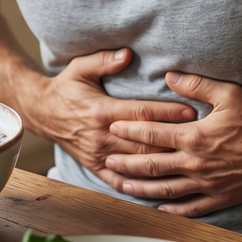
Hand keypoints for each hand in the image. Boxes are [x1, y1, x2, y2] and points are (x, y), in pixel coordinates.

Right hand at [25, 49, 195, 186]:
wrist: (42, 112)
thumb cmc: (66, 88)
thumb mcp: (80, 68)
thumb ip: (104, 60)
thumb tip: (127, 54)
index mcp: (101, 111)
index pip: (141, 113)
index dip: (167, 112)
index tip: (191, 111)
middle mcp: (102, 136)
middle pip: (144, 142)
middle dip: (173, 141)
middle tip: (199, 139)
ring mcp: (99, 155)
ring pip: (137, 164)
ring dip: (163, 164)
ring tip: (189, 163)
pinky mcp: (95, 167)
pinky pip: (120, 182)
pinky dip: (140, 187)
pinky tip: (161, 187)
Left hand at [103, 71, 241, 216]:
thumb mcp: (228, 94)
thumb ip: (195, 84)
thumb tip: (169, 76)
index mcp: (194, 137)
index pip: (152, 134)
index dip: (129, 130)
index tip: (112, 127)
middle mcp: (196, 164)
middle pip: (151, 166)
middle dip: (126, 163)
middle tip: (106, 160)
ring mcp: (207, 184)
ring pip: (165, 190)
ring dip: (141, 188)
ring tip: (122, 186)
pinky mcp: (220, 198)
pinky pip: (191, 207)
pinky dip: (173, 209)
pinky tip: (160, 208)